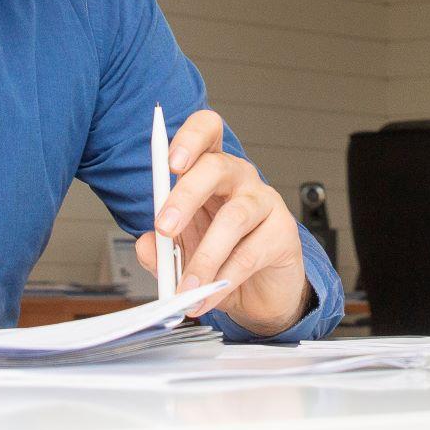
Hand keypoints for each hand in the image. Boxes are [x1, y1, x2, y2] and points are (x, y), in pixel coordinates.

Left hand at [135, 109, 311, 337]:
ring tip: (186, 286)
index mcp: (211, 170)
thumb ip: (160, 249)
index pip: (206, 132)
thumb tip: (146, 245)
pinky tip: (207, 297)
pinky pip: (249, 254)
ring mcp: (264, 203)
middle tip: (165, 227)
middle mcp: (239, 178)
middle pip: (216, 166)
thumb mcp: (181, 253)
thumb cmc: (221, 258)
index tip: (170, 163)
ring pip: (233, 217)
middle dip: (185, 195)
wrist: (260, 293)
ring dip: (204, 255)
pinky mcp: (283, 234)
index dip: (189, 139)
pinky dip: (223, 280)